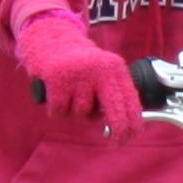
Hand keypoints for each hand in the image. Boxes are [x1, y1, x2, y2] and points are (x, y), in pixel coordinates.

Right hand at [23, 20, 140, 139]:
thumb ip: (112, 96)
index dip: (133, 122)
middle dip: (117, 129)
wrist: (50, 40)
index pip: (130, 99)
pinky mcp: (57, 78)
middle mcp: (99, 69)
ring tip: (70, 94)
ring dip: (75, 112)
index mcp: (115, 68)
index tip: (132, 136)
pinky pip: (60, 111)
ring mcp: (78, 74)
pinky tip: (56, 95)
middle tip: (115, 142)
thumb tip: (121, 128)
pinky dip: (57, 110)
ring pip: (82, 113)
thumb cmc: (79, 66)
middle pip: (114, 111)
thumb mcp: (102, 74)